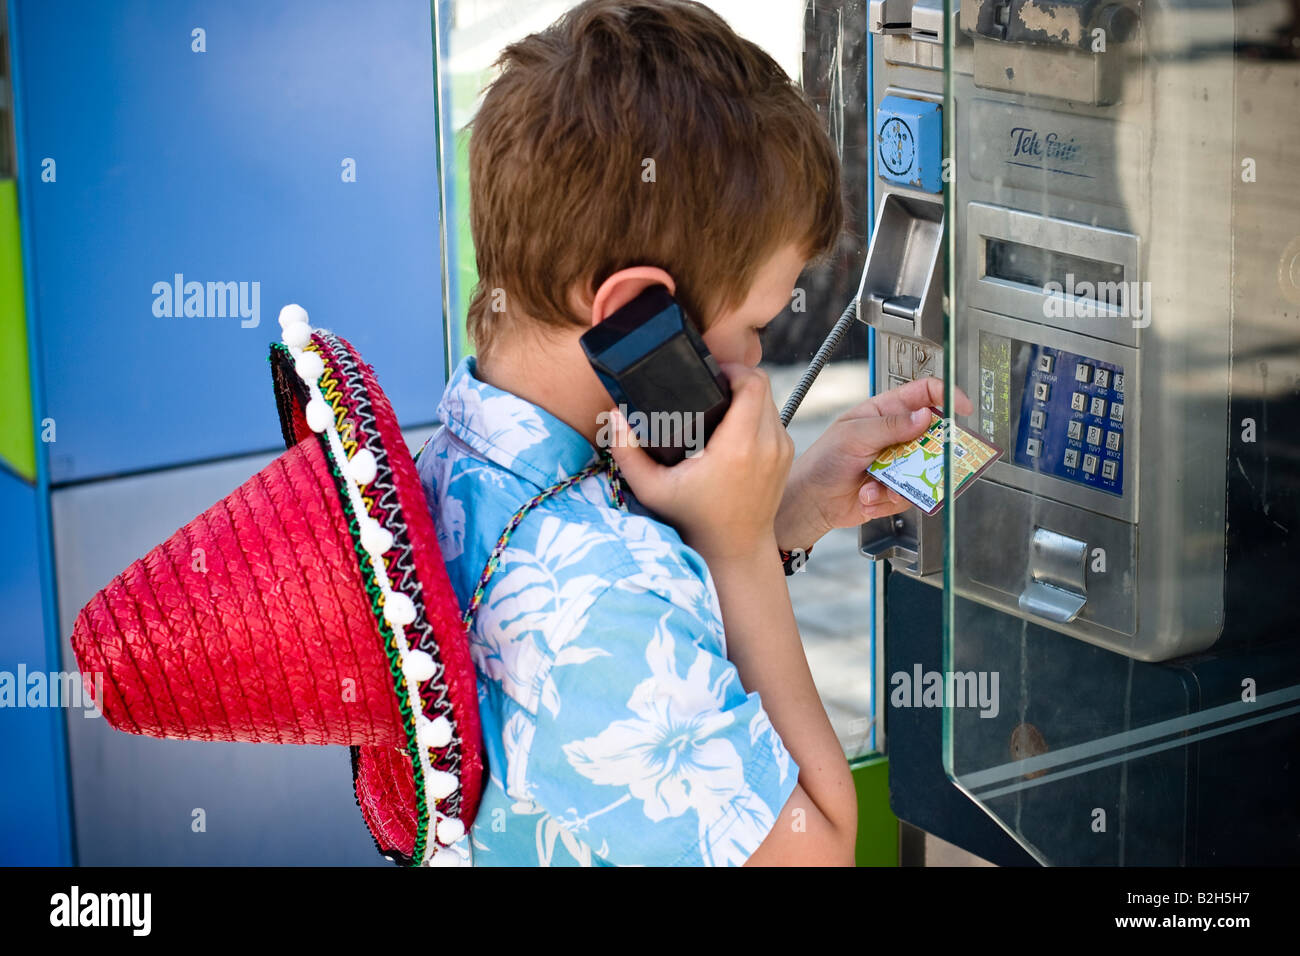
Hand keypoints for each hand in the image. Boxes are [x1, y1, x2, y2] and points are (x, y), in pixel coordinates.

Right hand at [605, 364, 793, 562]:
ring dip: (747, 394)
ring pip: (770, 399)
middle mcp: (767, 444)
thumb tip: (614, 416)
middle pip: (762, 384)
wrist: (735, 550)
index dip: (732, 368)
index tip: (708, 372)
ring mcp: (781, 449)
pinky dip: (756, 412)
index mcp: (739, 446)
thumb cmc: (692, 519)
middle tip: (709, 382)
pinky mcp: (785, 455)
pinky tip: (732, 422)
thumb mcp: (652, 489)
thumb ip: (627, 453)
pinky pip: (773, 417)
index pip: (751, 383)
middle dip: (737, 377)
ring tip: (718, 400)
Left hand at [774, 376, 974, 551]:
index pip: (923, 394)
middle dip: (929, 453)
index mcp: (884, 412)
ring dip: (900, 483)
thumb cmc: (823, 461)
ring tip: (873, 485)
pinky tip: (867, 497)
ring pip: (925, 471)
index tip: (962, 409)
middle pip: (933, 437)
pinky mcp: (896, 489)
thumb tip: (924, 415)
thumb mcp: (853, 435)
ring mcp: (898, 463)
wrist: (810, 501)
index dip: (946, 396)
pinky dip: (888, 499)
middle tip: (918, 462)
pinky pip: (911, 495)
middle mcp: (895, 436)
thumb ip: (890, 425)